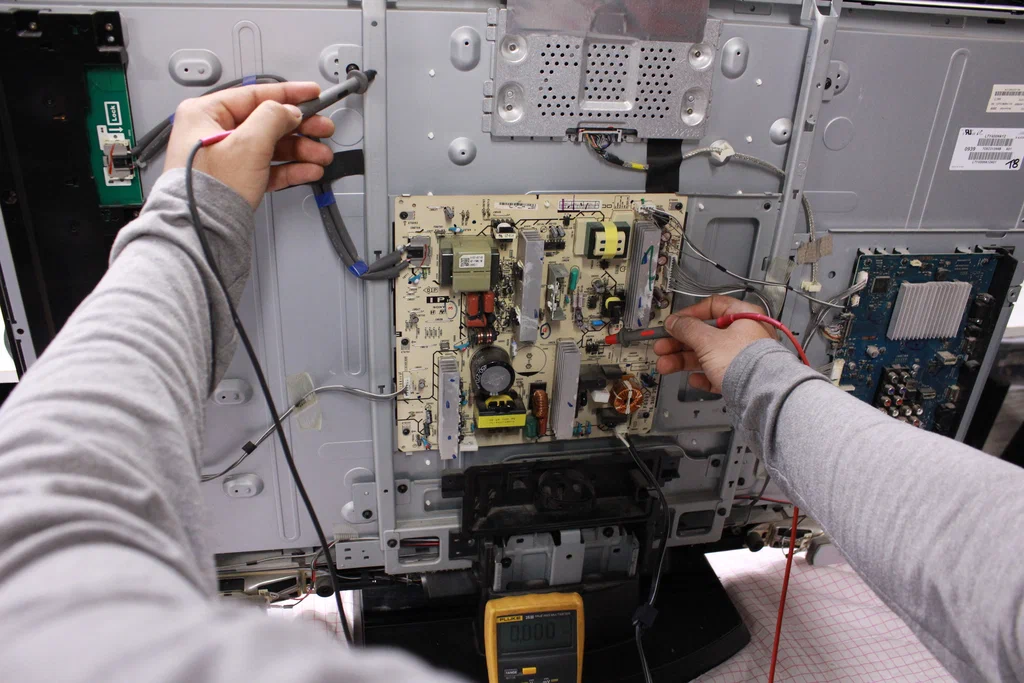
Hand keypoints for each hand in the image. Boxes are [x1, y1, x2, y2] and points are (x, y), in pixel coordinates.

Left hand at [163, 82, 335, 208]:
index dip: (289, 94)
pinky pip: (268, 168)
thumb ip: (273, 118)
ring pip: (271, 146)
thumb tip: (289, 110)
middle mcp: (213, 132)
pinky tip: (308, 170)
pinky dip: (289, 168)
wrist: (200, 232)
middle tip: (323, 129)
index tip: (313, 94)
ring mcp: (225, 157)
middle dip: (300, 128)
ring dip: (300, 151)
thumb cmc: (207, 189)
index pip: (255, 95)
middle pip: (267, 122)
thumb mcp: (247, 143)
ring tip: (321, 156)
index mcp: (206, 113)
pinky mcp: (235, 179)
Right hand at [654, 295, 776, 393]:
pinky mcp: (740, 377)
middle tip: (663, 347)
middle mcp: (745, 335)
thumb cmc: (744, 361)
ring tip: (666, 366)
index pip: (712, 307)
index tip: (674, 324)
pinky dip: (703, 376)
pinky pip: (717, 373)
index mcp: (744, 316)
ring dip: (684, 360)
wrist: (761, 394)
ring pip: (708, 355)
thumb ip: (687, 328)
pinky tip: (694, 379)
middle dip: (680, 343)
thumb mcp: (708, 340)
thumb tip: (674, 321)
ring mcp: (743, 357)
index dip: (690, 315)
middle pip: (705, 334)